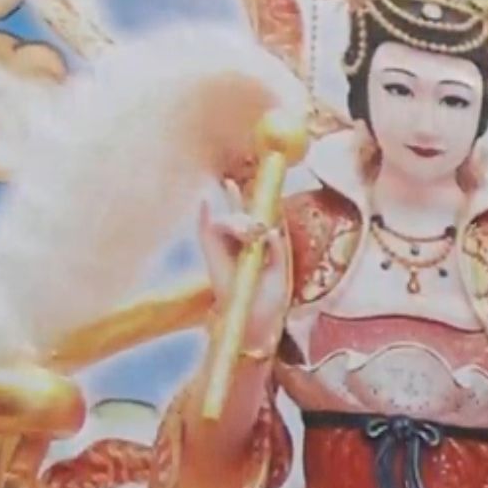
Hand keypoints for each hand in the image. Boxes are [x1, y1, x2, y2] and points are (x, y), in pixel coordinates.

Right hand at [198, 183, 287, 349]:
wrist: (254, 320)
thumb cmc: (271, 297)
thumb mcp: (281, 269)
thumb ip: (276, 246)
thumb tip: (266, 227)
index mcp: (267, 239)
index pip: (266, 209)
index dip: (265, 191)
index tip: (267, 167)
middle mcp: (246, 237)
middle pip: (246, 209)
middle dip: (251, 204)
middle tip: (260, 219)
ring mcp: (228, 242)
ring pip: (229, 219)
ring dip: (238, 223)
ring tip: (250, 235)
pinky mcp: (212, 250)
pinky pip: (207, 227)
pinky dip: (208, 215)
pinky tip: (206, 201)